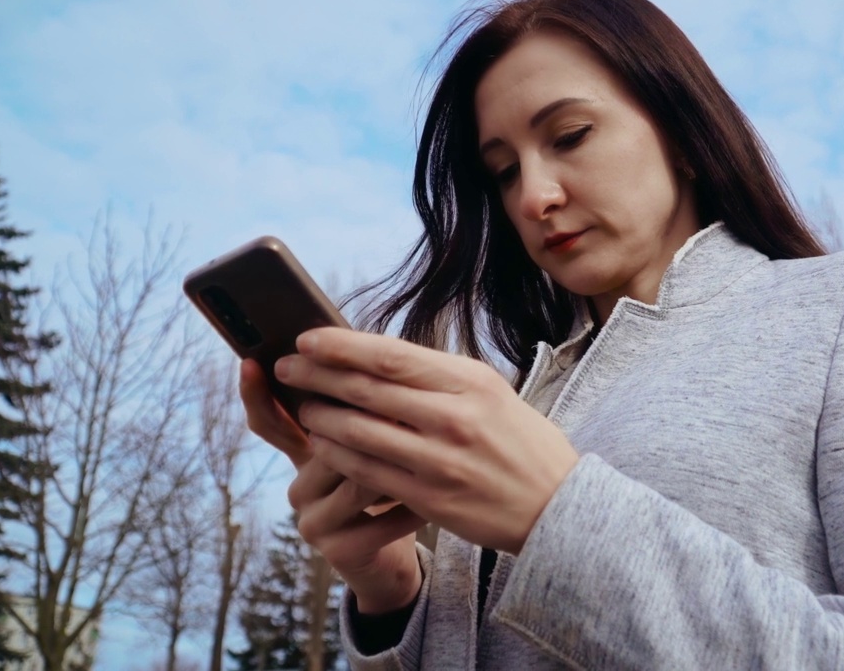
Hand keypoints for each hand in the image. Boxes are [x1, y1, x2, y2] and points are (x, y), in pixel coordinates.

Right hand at [240, 360, 425, 611]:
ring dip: (398, 464)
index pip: (270, 421)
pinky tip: (432, 503)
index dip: (257, 394)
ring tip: (429, 452)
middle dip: (370, 426)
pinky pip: (378, 520)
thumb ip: (360, 410)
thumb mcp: (372, 444)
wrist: (394, 555)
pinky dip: (411, 507)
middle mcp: (299, 487)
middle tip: (409, 412)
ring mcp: (313, 522)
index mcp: (304, 453)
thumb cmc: (390, 485)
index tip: (252, 362)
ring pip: (356, 479)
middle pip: (325, 444)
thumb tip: (366, 356)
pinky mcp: (338, 552)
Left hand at [274, 328, 580, 554]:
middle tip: (286, 366)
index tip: (307, 337)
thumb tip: (374, 356)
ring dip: (322, 416)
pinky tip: (323, 445)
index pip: (390, 355)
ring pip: (360, 431)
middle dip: (317, 375)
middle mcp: (455, 416)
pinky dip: (339, 455)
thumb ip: (437, 376)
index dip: (340, 346)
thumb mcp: (489, 393)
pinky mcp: (430, 497)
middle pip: (367, 389)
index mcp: (470, 381)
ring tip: (302, 406)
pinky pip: (369, 472)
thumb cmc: (518, 441)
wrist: (556, 505)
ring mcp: (441, 459)